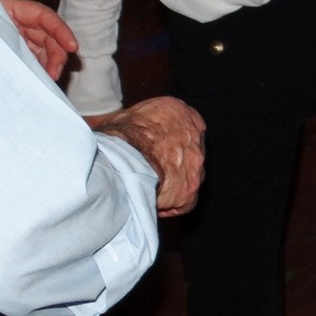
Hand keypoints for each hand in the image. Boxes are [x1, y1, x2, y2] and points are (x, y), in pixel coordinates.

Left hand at [0, 0, 77, 80]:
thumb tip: (13, 48)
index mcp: (12, 9)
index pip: (44, 17)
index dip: (61, 30)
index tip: (72, 47)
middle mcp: (20, 23)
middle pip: (48, 37)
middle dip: (57, 55)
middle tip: (55, 74)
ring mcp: (20, 39)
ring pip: (45, 51)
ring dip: (51, 65)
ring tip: (49, 79)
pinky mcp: (17, 54)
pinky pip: (35, 61)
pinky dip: (40, 70)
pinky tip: (41, 80)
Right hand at [90, 96, 205, 217]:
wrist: (124, 159)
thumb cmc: (119, 136)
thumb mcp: (124, 118)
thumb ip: (135, 123)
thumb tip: (120, 131)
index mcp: (179, 111)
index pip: (177, 126)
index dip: (163, 141)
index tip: (151, 150)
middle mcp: (194, 135)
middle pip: (185, 151)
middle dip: (170, 161)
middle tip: (148, 170)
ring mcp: (196, 163)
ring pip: (188, 175)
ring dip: (171, 182)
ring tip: (147, 187)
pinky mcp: (192, 188)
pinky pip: (185, 200)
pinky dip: (171, 204)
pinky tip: (153, 203)